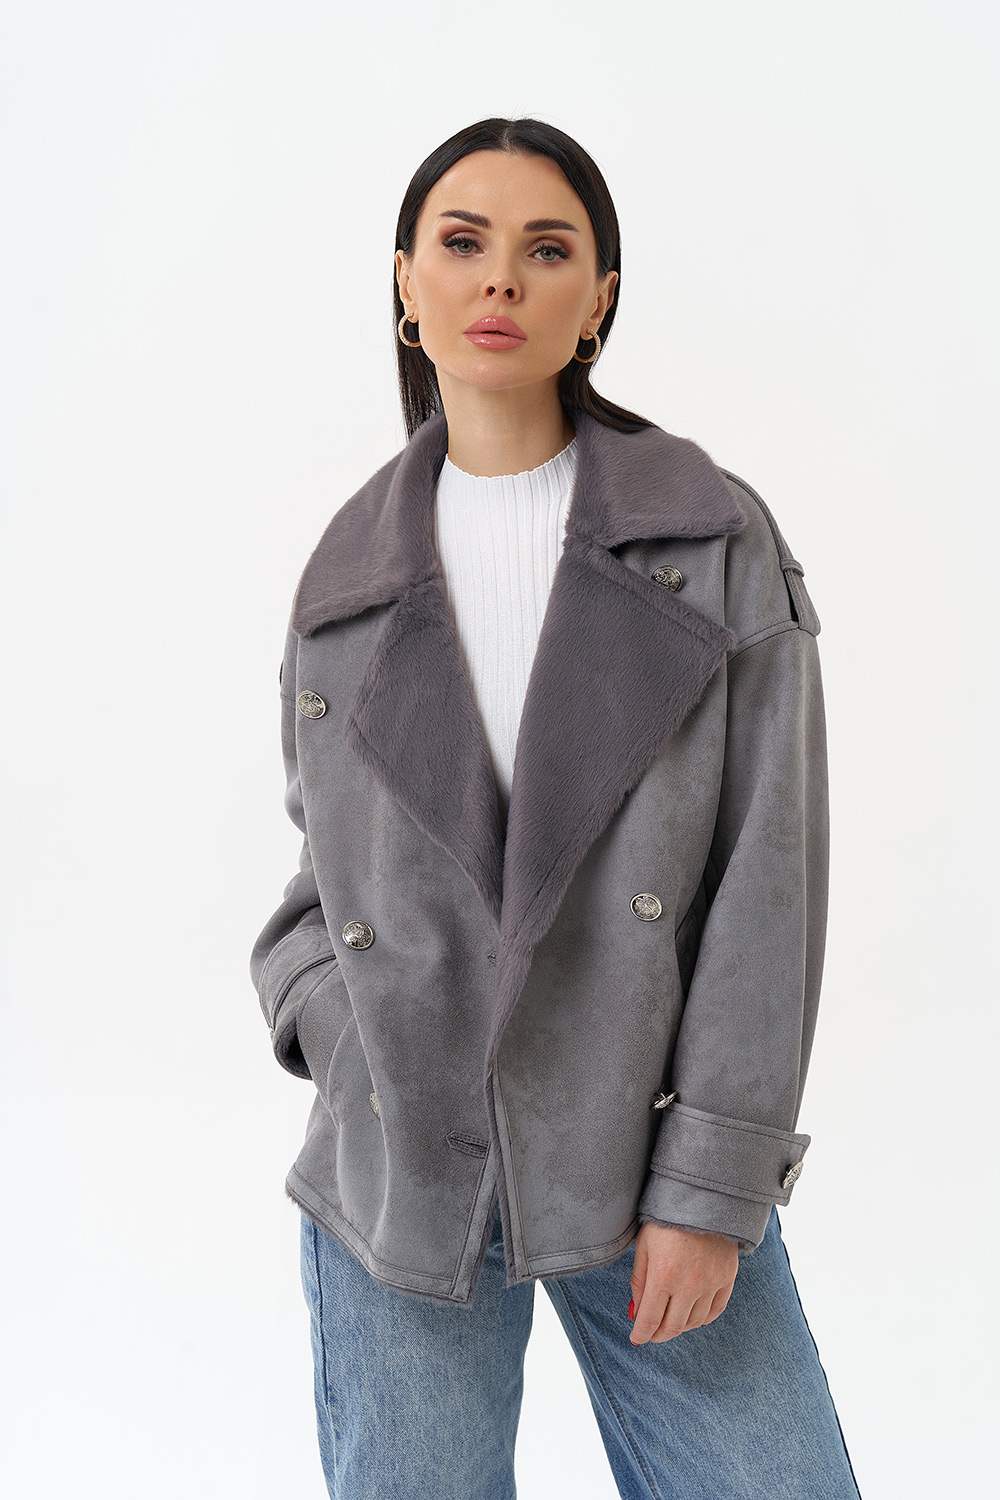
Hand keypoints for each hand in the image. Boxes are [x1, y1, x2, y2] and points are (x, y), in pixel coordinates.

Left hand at [628, 1222, 737, 1344]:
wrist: (701, 1197)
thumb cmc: (666, 1219)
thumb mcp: (644, 1246)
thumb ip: (639, 1282)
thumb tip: (636, 1312)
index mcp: (663, 1276)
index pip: (650, 1320)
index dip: (641, 1333)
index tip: (636, 1337)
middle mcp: (689, 1285)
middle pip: (672, 1326)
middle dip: (658, 1334)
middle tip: (651, 1333)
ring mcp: (711, 1283)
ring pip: (694, 1322)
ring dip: (679, 1327)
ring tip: (670, 1321)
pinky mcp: (727, 1278)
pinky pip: (715, 1311)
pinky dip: (702, 1319)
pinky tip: (693, 1315)